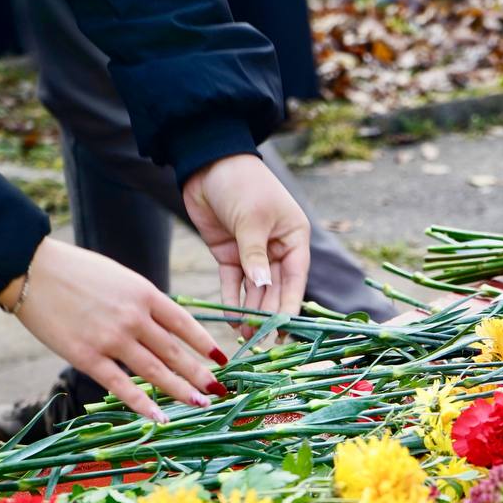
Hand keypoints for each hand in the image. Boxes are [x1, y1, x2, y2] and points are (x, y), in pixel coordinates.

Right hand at [0, 238, 228, 421]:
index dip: (205, 343)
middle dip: (200, 373)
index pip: (184, 323)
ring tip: (202, 403)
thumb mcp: (121, 277)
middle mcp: (134, 317)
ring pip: (155, 371)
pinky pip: (121, 385)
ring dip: (182, 390)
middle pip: (175, 352)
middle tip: (220, 390)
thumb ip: (144, 302)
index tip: (221, 359)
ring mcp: (111, 339)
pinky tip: (160, 416)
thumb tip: (166, 328)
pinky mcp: (87, 357)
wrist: (31, 270)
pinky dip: (143, 403)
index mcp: (144, 293)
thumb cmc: (76, 271)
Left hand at [182, 154, 310, 336]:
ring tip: (246, 336)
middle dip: (268, 314)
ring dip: (251, 312)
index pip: (295, 278)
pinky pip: (234, 283)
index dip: (289, 305)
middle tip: (261, 340)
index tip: (284, 329)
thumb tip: (263, 285)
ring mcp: (253, 253)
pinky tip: (233, 319)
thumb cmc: (241, 183)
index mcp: (294, 237)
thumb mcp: (251, 219)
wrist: (208, 162)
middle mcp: (277, 249)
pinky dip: (234, 300)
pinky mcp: (230, 254)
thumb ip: (255, 255)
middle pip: (275, 289)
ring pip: (255, 289)